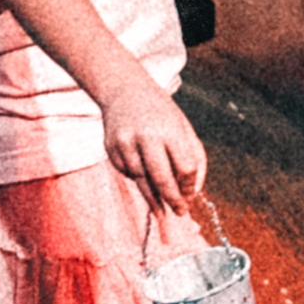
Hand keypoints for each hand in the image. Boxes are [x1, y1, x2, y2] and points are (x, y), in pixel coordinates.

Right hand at [106, 79, 211, 210]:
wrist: (123, 90)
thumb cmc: (161, 113)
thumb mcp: (182, 127)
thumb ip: (192, 156)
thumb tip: (194, 190)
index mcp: (170, 130)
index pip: (185, 167)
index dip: (189, 185)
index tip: (190, 196)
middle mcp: (146, 137)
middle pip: (162, 178)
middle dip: (172, 199)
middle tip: (180, 212)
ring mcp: (125, 143)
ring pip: (141, 180)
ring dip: (153, 198)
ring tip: (162, 211)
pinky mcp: (110, 149)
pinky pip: (127, 172)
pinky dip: (137, 179)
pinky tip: (143, 179)